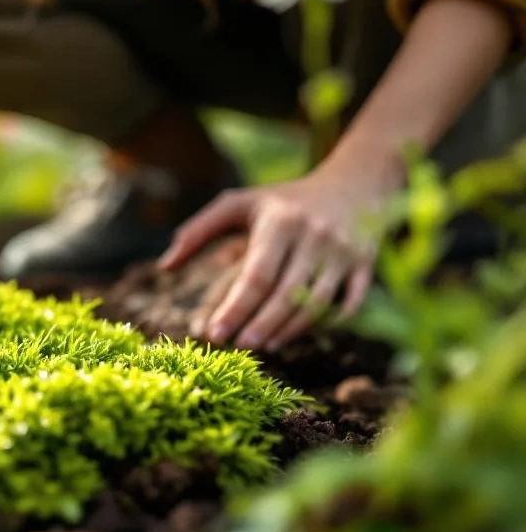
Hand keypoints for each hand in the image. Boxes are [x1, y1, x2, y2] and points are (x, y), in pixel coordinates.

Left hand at [158, 168, 391, 350]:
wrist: (354, 184)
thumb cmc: (284, 201)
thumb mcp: (240, 204)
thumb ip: (198, 232)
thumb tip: (164, 267)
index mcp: (280, 222)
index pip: (256, 275)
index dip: (235, 308)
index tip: (214, 335)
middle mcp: (315, 236)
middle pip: (286, 295)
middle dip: (260, 326)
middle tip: (238, 347)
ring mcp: (344, 252)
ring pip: (316, 304)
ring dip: (288, 330)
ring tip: (263, 346)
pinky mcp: (366, 265)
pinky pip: (347, 304)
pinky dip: (324, 324)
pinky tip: (298, 334)